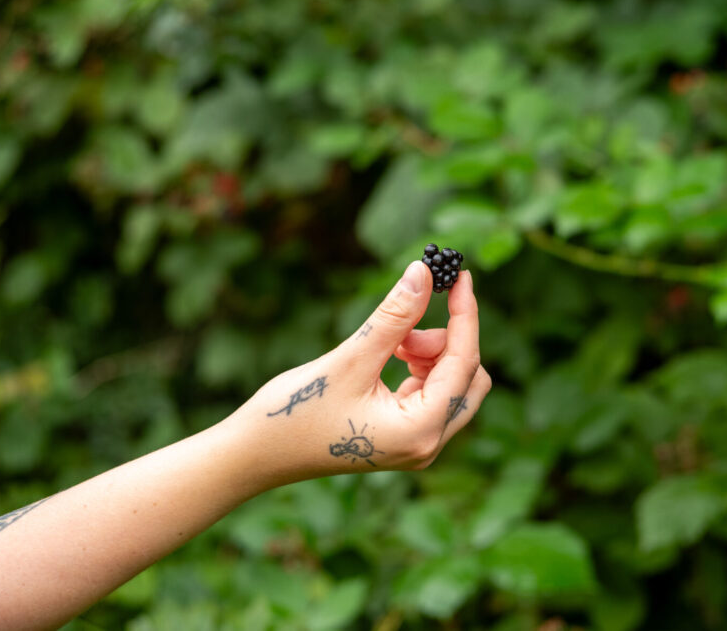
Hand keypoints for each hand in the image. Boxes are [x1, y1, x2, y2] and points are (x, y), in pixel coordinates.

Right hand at [227, 261, 490, 487]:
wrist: (257, 454)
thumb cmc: (296, 412)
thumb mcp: (350, 358)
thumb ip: (394, 316)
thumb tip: (424, 272)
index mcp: (421, 431)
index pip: (464, 362)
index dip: (464, 314)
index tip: (460, 275)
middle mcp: (428, 444)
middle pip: (470, 377)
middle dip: (446, 341)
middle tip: (405, 326)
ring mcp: (418, 444)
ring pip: (453, 384)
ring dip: (430, 353)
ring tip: (388, 344)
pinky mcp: (404, 438)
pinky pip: (433, 394)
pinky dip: (420, 368)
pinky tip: (389, 355)